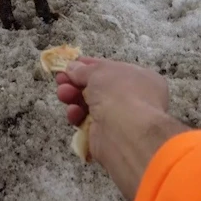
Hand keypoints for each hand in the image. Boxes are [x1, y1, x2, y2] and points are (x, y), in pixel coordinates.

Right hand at [55, 57, 188, 200]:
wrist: (127, 133)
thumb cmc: (120, 94)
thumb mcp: (100, 72)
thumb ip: (84, 70)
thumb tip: (73, 67)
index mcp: (140, 79)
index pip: (111, 69)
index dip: (90, 66)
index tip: (70, 64)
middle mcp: (132, 98)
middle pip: (97, 88)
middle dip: (76, 82)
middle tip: (60, 80)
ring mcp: (119, 118)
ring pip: (89, 105)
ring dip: (73, 97)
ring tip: (63, 94)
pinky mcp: (105, 135)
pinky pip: (86, 122)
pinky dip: (77, 116)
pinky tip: (73, 113)